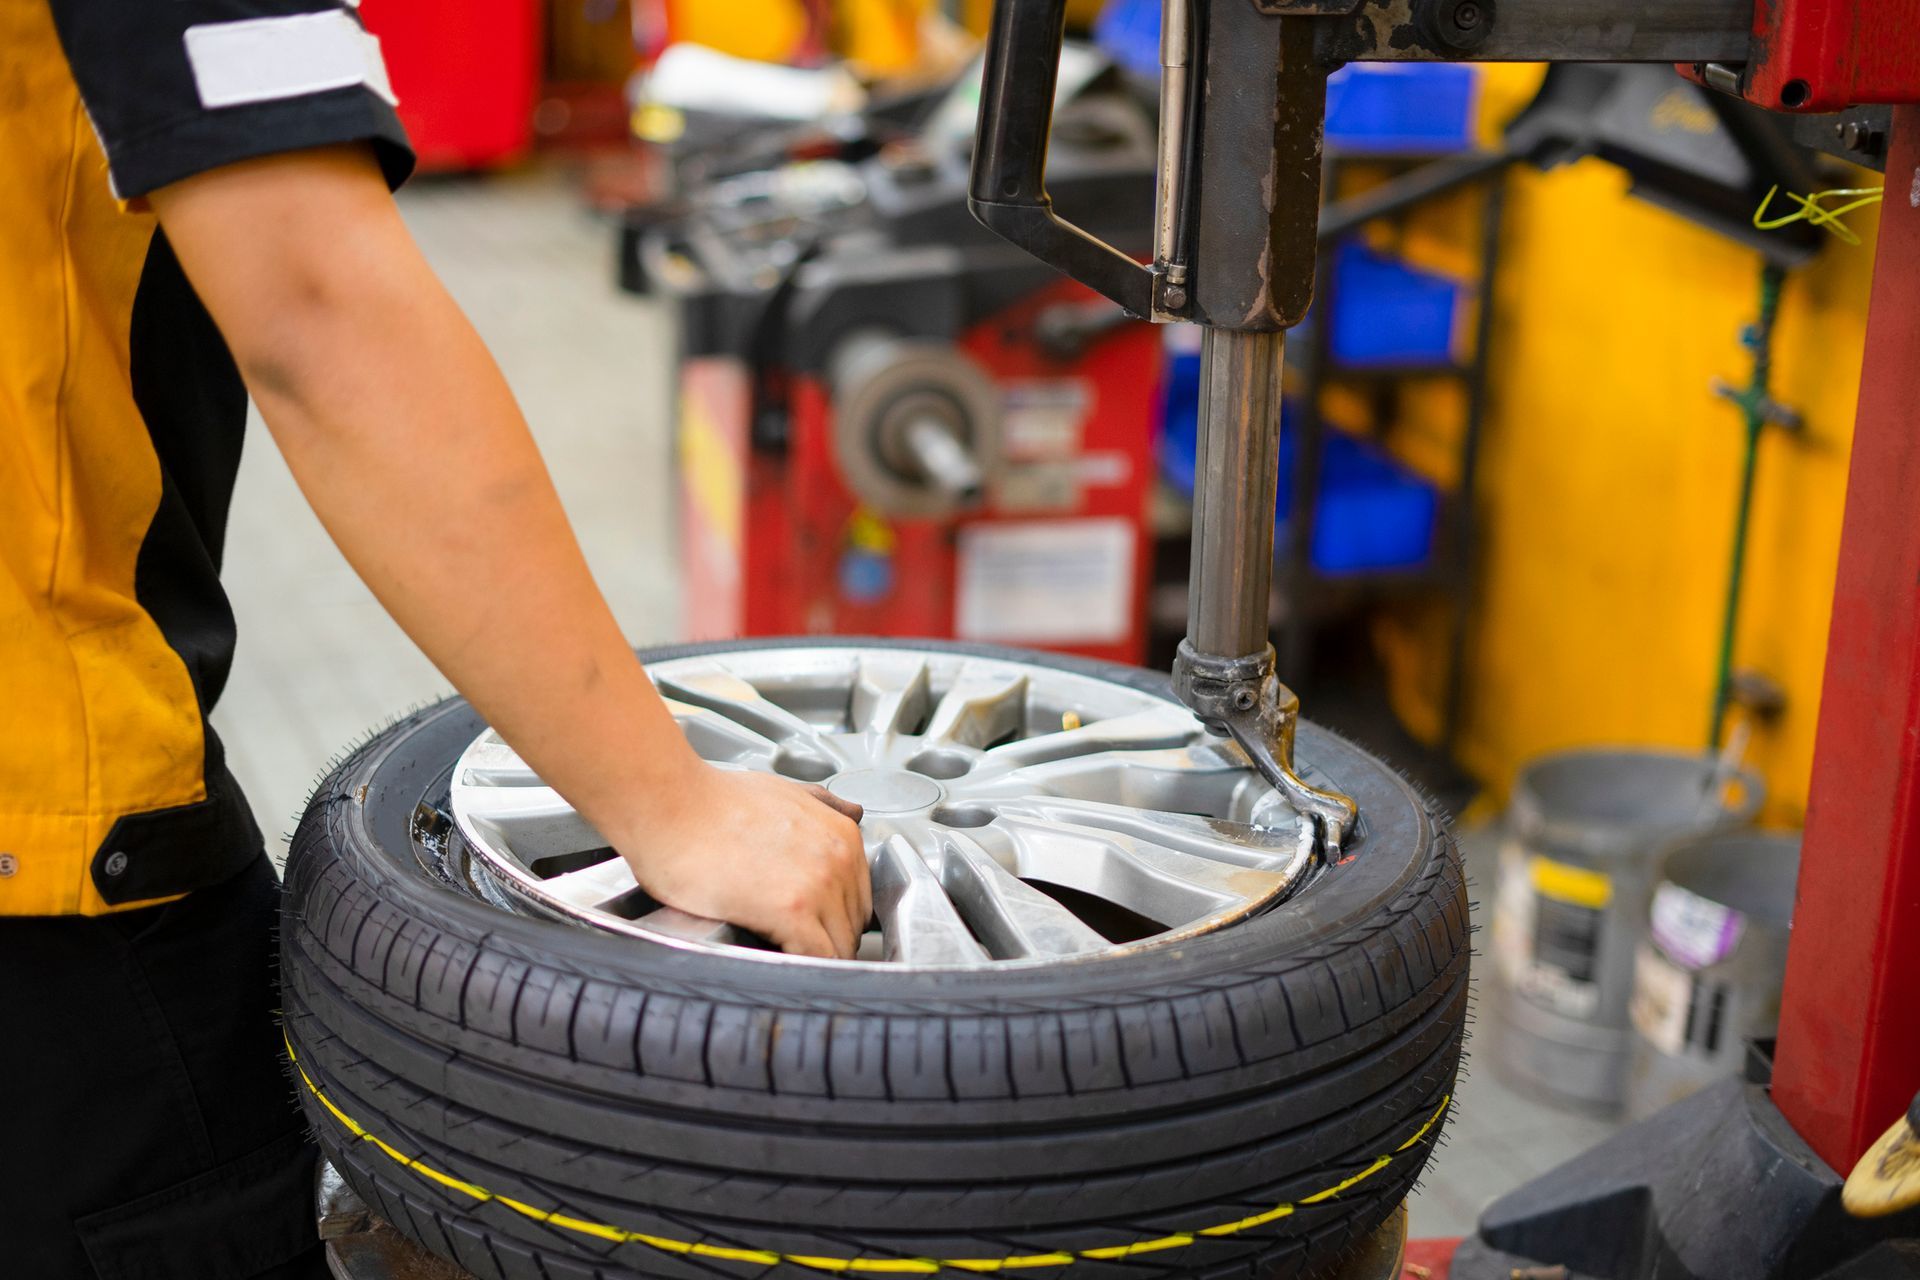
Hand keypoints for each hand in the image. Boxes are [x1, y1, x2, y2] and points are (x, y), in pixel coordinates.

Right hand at [612, 766, 871, 958]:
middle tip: (790, 943)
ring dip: (813, 958)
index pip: (859, 898)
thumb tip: (852, 811)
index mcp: (841, 833)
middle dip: (825, 938)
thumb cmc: (711, 800)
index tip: (812, 926)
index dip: (834, 917)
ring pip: (839, 947)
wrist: (669, 804)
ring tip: (779, 955)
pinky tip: (778, 962)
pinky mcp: (792, 911)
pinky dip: (802, 970)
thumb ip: (822, 805)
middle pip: (852, 925)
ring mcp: (820, 885)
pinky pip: (817, 959)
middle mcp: (839, 858)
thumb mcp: (782, 790)